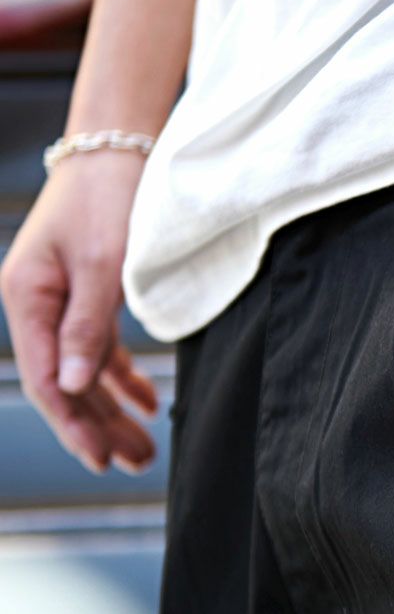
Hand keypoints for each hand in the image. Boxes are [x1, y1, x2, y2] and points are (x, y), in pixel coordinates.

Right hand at [0, 149, 158, 474]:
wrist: (119, 149)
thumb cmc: (109, 197)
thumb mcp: (103, 263)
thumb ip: (88, 326)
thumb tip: (71, 388)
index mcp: (27, 298)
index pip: (47, 378)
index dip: (73, 423)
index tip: (101, 459)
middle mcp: (39, 305)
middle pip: (67, 383)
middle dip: (99, 426)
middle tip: (134, 463)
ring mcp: (63, 302)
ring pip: (87, 371)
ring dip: (114, 408)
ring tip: (145, 449)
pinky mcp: (90, 295)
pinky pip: (102, 349)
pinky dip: (124, 376)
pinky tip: (146, 403)